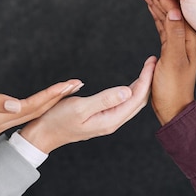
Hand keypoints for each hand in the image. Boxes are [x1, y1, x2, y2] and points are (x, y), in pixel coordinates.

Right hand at [0, 78, 83, 135]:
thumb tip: (18, 106)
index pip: (30, 106)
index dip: (51, 95)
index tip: (69, 84)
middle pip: (34, 110)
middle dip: (56, 97)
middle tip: (77, 84)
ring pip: (28, 111)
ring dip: (47, 100)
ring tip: (65, 89)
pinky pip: (18, 111)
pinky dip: (33, 103)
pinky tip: (40, 99)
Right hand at [20, 56, 154, 152]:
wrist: (43, 134)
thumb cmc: (57, 121)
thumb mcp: (80, 108)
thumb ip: (104, 99)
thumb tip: (127, 91)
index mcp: (110, 120)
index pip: (136, 97)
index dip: (145, 79)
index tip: (151, 62)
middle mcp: (112, 121)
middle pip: (138, 101)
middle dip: (148, 81)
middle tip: (152, 61)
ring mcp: (108, 120)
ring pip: (132, 103)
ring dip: (141, 86)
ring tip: (146, 70)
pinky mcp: (102, 118)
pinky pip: (123, 104)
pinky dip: (131, 91)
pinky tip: (131, 84)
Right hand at [139, 0, 195, 124]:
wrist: (174, 109)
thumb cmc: (174, 89)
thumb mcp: (173, 61)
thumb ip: (174, 34)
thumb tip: (174, 9)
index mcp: (189, 35)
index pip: (175, 5)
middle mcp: (185, 34)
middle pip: (170, 5)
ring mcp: (177, 39)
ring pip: (164, 12)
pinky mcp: (169, 45)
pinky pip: (161, 22)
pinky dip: (153, 10)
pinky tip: (147, 1)